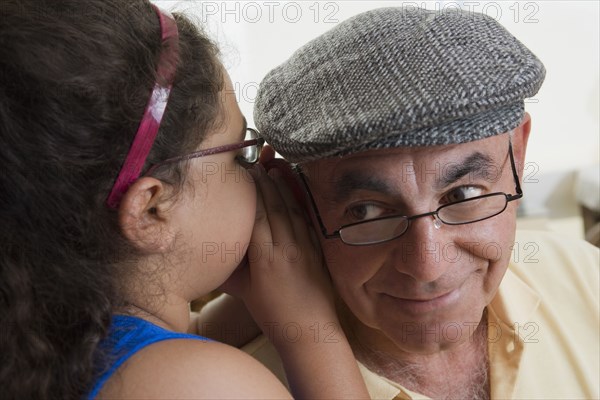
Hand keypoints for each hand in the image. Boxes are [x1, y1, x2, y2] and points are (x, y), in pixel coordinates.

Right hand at [221, 163, 335, 347]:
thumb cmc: (272, 315)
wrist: (310, 331)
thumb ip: (228, 270)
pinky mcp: (317, 250)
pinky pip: (306, 220)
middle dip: (265, 181)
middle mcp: (286, 248)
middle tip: (257, 162)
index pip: (256, 215)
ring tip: (275, 167)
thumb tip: (209, 253)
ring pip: (292, 209)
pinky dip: (298, 202)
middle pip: (275, 206)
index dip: (250, 191)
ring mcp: (305, 248)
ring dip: (283, 186)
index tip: (244, 173)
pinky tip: (293, 191)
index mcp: (266, 258)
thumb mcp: (244, 293)